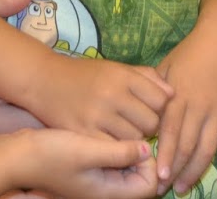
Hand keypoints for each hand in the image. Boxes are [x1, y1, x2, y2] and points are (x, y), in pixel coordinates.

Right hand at [11, 128, 160, 198]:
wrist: (17, 155)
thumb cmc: (50, 153)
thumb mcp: (86, 150)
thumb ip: (119, 153)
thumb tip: (148, 150)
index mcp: (108, 192)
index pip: (149, 185)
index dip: (151, 163)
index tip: (141, 137)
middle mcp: (106, 189)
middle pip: (142, 176)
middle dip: (144, 153)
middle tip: (139, 125)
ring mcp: (98, 179)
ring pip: (130, 165)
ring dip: (132, 146)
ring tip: (127, 122)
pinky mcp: (91, 167)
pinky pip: (115, 158)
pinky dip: (119, 143)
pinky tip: (112, 123)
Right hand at [23, 55, 172, 141]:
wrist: (44, 81)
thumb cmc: (85, 75)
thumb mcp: (116, 68)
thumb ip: (146, 77)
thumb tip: (172, 94)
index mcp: (122, 76)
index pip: (162, 100)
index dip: (160, 108)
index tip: (150, 109)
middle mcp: (112, 94)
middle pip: (151, 122)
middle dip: (149, 126)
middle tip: (137, 123)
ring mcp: (98, 115)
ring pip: (135, 139)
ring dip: (133, 140)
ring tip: (123, 132)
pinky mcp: (84, 133)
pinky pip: (113, 149)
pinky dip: (116, 149)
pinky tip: (111, 141)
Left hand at [154, 30, 216, 194]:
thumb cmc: (189, 53)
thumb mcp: (164, 68)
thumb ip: (153, 94)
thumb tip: (137, 117)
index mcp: (178, 96)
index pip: (169, 132)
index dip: (163, 156)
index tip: (156, 177)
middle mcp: (199, 106)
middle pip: (187, 146)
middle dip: (175, 171)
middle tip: (165, 189)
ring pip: (208, 149)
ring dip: (196, 172)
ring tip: (183, 187)